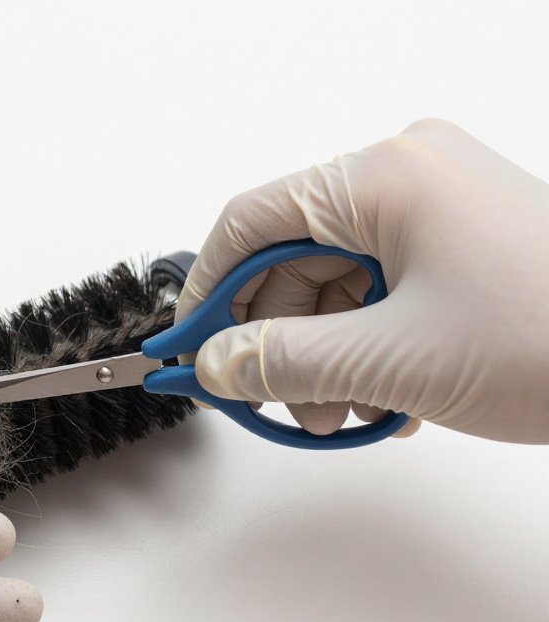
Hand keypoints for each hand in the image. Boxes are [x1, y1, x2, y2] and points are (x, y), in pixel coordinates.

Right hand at [177, 118, 548, 443]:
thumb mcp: (391, 361)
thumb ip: (283, 362)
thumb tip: (214, 365)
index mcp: (384, 177)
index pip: (252, 221)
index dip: (210, 293)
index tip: (187, 351)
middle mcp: (407, 177)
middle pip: (293, 260)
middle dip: (279, 342)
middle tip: (277, 408)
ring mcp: (438, 208)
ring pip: (336, 284)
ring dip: (325, 357)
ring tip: (345, 417)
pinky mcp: (461, 243)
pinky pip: (381, 291)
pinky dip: (368, 347)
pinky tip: (386, 398)